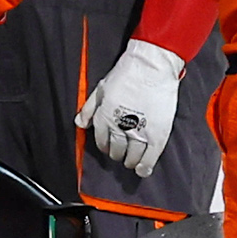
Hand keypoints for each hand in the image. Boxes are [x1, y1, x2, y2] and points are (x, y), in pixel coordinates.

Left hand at [84, 42, 183, 178]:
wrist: (151, 67)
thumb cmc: (126, 74)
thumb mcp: (100, 89)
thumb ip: (89, 108)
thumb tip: (79, 124)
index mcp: (104, 117)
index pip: (102, 141)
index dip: (105, 146)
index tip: (110, 146)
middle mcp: (119, 128)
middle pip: (116, 151)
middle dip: (117, 153)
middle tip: (121, 153)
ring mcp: (139, 132)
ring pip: (132, 156)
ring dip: (130, 161)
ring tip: (131, 161)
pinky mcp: (157, 134)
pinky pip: (149, 157)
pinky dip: (145, 166)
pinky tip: (142, 171)